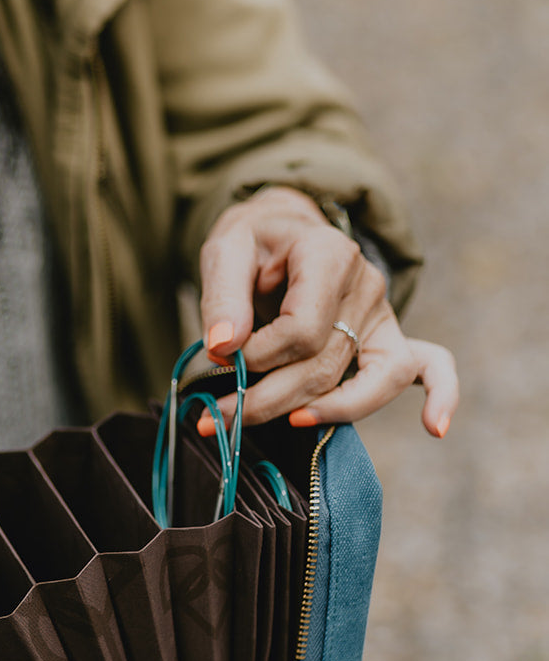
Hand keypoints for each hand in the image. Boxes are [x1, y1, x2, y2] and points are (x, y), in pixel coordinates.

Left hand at [197, 187, 458, 435]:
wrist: (281, 234)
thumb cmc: (254, 245)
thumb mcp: (225, 251)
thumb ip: (222, 297)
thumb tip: (223, 347)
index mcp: (328, 253)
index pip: (302, 328)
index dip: (259, 356)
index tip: (220, 358)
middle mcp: (366, 284)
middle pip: (328, 363)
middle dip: (270, 398)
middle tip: (220, 414)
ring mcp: (383, 313)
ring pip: (371, 381)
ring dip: (324, 412)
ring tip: (283, 422)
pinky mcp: (391, 337)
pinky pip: (430, 366)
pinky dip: (440, 395)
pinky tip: (434, 427)